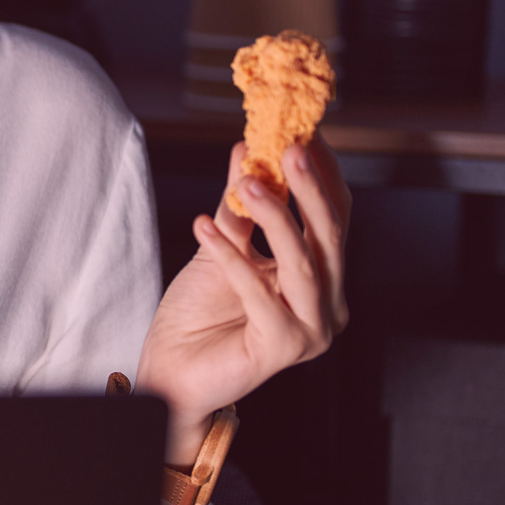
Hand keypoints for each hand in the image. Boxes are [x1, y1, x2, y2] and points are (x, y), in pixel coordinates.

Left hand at [136, 137, 351, 465]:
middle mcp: (327, 304)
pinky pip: (259, 291)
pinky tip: (203, 228)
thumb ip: (239, 204)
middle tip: (289, 146)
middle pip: (328, 236)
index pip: (333, 218)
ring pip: (302, 262)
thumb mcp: (220, 245)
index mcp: (322, 278)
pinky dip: (231, 256)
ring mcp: (312, 330)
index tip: (301, 131)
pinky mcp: (284, 348)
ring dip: (274, 216)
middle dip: (309, 187)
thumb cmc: (198, 315)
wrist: (171, 373)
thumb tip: (246, 148)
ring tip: (245, 183)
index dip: (321, 174)